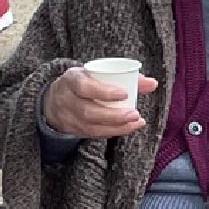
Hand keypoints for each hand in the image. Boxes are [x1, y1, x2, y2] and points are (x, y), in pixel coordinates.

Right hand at [42, 67, 159, 138]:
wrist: (54, 99)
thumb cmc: (84, 82)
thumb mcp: (96, 73)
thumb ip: (125, 76)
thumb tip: (153, 83)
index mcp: (71, 79)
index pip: (84, 86)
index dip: (104, 92)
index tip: (125, 93)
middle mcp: (66, 99)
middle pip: (88, 111)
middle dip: (114, 115)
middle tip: (135, 114)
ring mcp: (68, 117)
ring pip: (90, 126)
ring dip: (116, 127)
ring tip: (136, 123)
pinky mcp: (72, 130)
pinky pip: (92, 134)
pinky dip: (111, 132)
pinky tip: (127, 128)